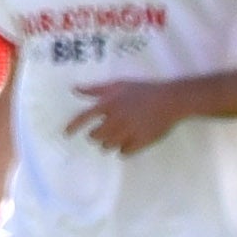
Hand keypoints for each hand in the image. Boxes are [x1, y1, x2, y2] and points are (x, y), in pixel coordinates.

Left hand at [66, 79, 194, 155]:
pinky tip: (126, 145)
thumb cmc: (143, 90)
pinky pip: (124, 152)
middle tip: (101, 133)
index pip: (84, 118)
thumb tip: (75, 89)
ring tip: (115, 138)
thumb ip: (96, 89)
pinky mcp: (141, 142)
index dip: (73, 127)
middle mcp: (116, 119)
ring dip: (108, 144)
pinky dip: (122, 150)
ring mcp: (129, 132)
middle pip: (96, 136)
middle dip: (96, 136)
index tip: (66, 134)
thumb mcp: (119, 84)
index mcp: (109, 104)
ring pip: (109, 145)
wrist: (170, 101)